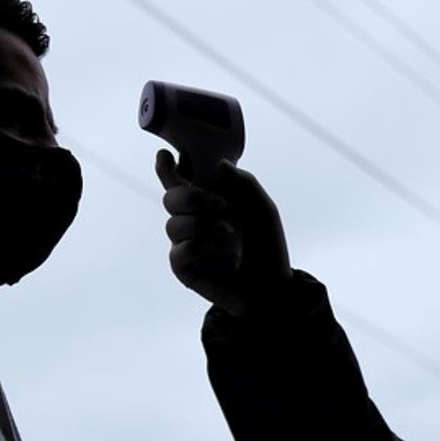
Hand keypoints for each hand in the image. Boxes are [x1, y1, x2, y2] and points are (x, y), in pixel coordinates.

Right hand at [156, 149, 292, 315]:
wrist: (274, 285)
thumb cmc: (267, 245)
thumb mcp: (262, 208)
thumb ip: (243, 182)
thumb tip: (219, 163)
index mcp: (205, 201)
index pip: (177, 180)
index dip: (165, 167)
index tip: (166, 155)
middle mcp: (191, 220)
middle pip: (170, 199)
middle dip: (192, 197)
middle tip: (221, 205)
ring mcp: (185, 244)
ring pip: (173, 225)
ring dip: (203, 226)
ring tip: (230, 233)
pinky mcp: (184, 268)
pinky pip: (179, 252)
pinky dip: (201, 247)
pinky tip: (223, 251)